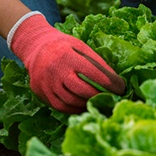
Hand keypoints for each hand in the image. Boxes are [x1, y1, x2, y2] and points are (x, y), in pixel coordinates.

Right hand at [8, 13, 124, 112]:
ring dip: (87, 104)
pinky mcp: (40, 92)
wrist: (35, 47)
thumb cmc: (62, 46)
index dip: (108, 82)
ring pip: (70, 101)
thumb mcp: (80, 46)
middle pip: (81, 90)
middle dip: (98, 96)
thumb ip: (96, 61)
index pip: (92, 71)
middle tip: (110, 98)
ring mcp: (46, 82)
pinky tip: (83, 106)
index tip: (120, 88)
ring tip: (97, 103)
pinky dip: (73, 109)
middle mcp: (55, 70)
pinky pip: (60, 106)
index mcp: (67, 55)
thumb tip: (114, 80)